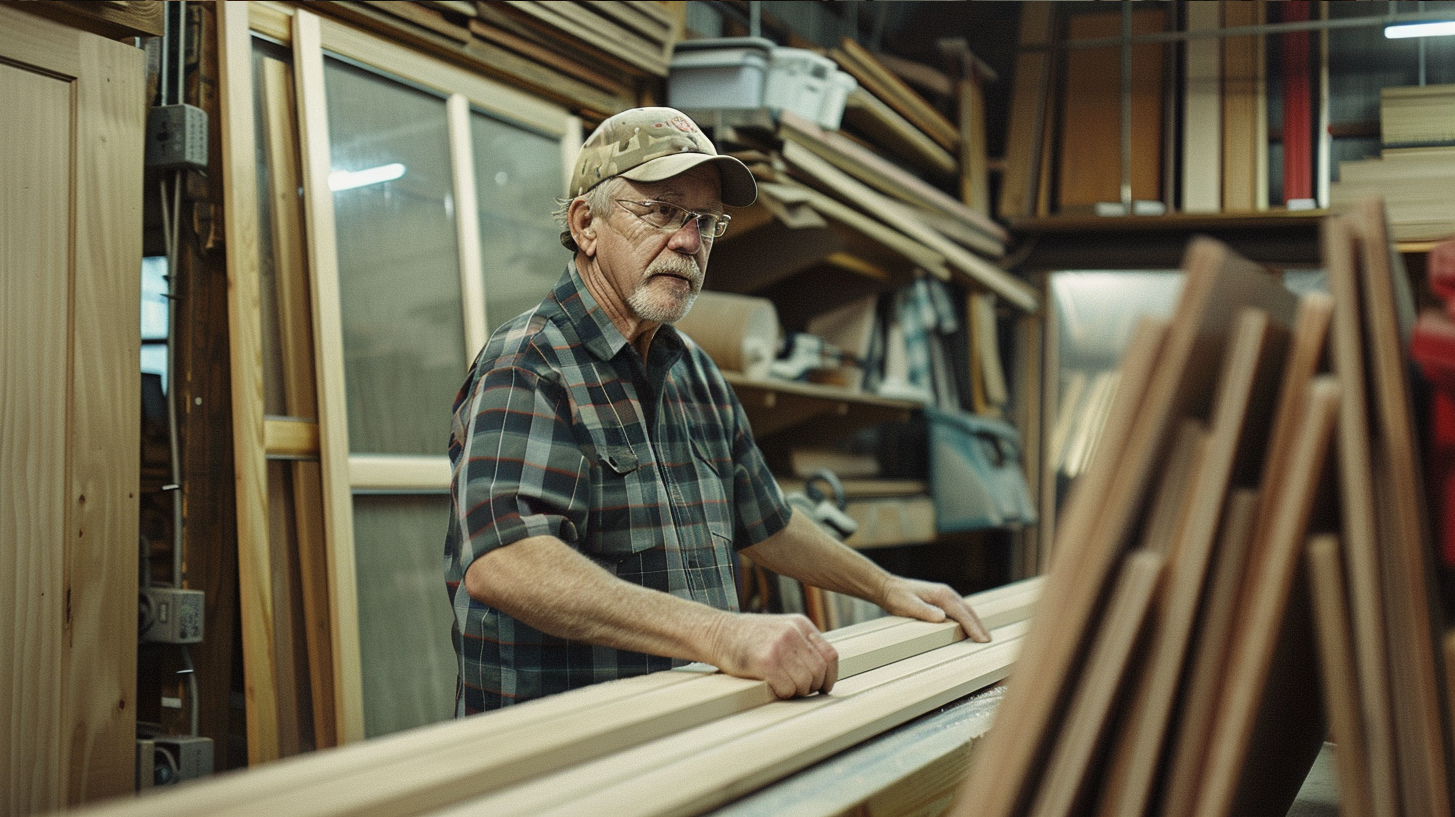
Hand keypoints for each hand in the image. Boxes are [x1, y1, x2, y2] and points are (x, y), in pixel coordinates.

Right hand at [709, 613, 838, 698]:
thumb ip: (801, 642)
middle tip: (800, 690)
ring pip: (805, 682)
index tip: (824, 686)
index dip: (830, 675)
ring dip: (797, 691)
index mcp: (800, 624)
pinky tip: (773, 688)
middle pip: (819, 670)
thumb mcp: (780, 628)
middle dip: (813, 686)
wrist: (717, 632)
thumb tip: (821, 670)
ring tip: (785, 688)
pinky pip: (788, 688)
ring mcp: (779, 646)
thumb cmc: (747, 636)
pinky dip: (783, 694)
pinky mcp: (765, 661)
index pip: (830, 654)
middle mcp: (792, 632)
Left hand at [879, 577, 991, 642]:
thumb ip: (924, 612)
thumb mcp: (908, 606)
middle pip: (969, 611)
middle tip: (988, 642)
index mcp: (942, 595)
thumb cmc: (897, 597)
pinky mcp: (941, 600)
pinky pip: (959, 611)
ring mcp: (945, 596)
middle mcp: (947, 594)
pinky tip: (967, 628)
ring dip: (975, 623)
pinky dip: (967, 619)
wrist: (888, 587)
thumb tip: (942, 617)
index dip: (974, 627)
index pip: (963, 614)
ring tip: (982, 637)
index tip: (982, 640)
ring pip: (965, 610)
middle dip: (979, 626)